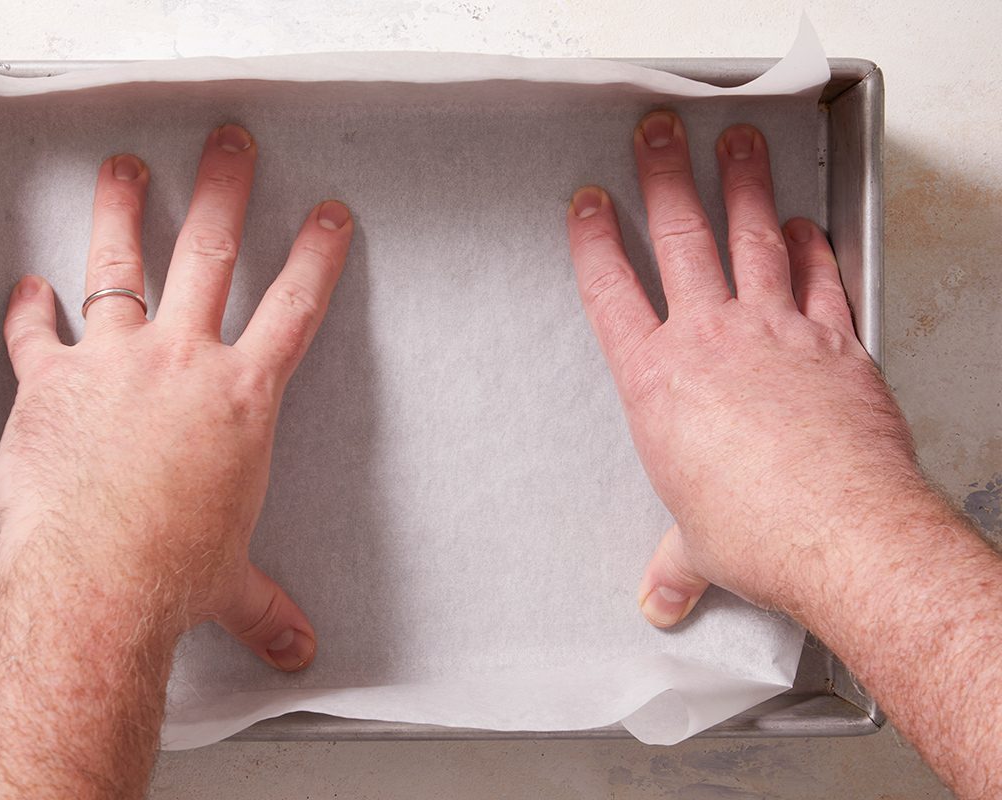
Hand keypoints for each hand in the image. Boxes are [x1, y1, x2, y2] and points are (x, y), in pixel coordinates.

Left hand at [0, 124, 352, 669]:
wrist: (98, 577)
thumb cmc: (172, 572)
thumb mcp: (231, 582)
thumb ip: (265, 606)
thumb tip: (298, 649)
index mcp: (241, 399)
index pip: (294, 309)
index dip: (317, 256)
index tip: (329, 217)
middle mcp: (183, 362)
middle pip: (212, 252)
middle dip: (226, 190)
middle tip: (230, 145)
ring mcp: (115, 362)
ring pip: (120, 263)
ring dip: (122, 209)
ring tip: (125, 169)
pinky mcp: (52, 382)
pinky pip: (36, 332)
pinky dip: (29, 308)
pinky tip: (28, 286)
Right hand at [567, 111, 922, 626]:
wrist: (839, 530)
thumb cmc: (757, 531)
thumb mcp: (696, 548)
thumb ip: (674, 566)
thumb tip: (660, 601)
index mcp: (657, 382)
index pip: (612, 293)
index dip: (595, 242)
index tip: (589, 204)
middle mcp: (711, 341)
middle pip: (681, 239)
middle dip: (663, 178)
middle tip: (657, 135)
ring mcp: (776, 331)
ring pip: (752, 237)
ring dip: (743, 184)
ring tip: (737, 144)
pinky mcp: (834, 340)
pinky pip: (821, 275)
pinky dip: (813, 245)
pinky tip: (805, 223)